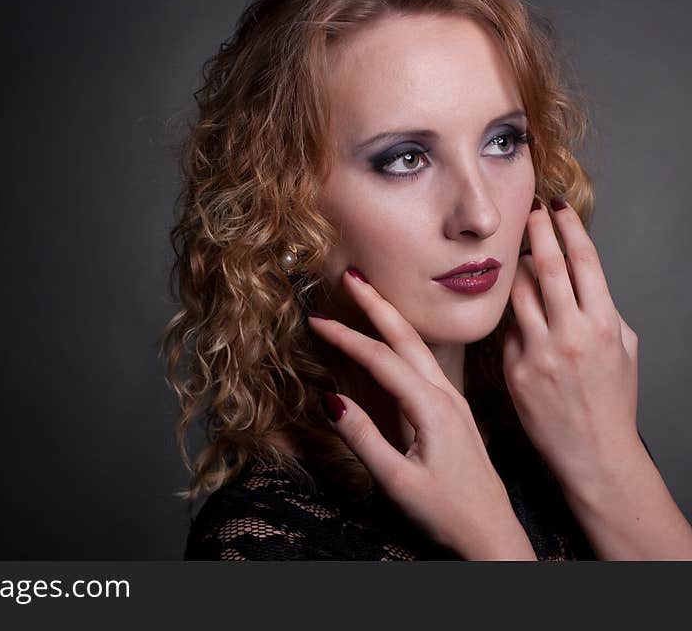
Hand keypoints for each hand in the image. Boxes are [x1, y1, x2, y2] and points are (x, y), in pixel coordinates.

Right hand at [308, 268, 534, 559]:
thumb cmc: (449, 513)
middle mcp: (447, 396)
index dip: (346, 338)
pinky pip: (426, 364)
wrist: (495, 535)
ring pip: (419, 347)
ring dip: (392, 318)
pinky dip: (403, 342)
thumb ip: (363, 438)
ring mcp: (454, 401)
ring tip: (370, 296)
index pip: (381, 359)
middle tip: (352, 275)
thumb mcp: (398, 482)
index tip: (315, 321)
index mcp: (432, 408)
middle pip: (407, 337)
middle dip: (377, 304)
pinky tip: (394, 341)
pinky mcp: (454, 411)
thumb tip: (329, 399)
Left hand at [503, 196, 642, 492]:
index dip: (568, 228)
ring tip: (516, 260)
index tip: (557, 206)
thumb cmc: (611, 399)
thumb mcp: (624, 349)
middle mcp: (570, 334)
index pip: (584, 261)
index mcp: (603, 324)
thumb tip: (580, 279)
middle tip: (527, 212)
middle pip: (546, 267)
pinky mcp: (514, 369)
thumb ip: (603, 311)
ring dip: (515, 270)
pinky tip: (516, 318)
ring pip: (517, 293)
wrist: (593, 451)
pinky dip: (512, 318)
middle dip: (536, 232)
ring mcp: (539, 352)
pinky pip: (508, 329)